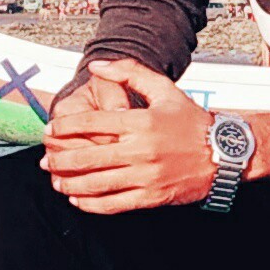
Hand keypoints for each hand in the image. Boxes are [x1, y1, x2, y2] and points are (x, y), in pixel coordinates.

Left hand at [41, 56, 215, 214]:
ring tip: (55, 179)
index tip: (50, 130)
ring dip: (69, 183)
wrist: (224, 154)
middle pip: (87, 157)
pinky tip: (77, 199)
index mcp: (141, 122)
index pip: (90, 124)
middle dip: (60, 159)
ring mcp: (146, 177)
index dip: (63, 127)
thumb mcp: (164, 89)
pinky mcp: (151, 198)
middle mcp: (141, 150)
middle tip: (45, 158)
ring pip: (96, 184)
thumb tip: (97, 65)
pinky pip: (113, 204)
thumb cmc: (192, 121)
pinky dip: (90, 203)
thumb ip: (129, 72)